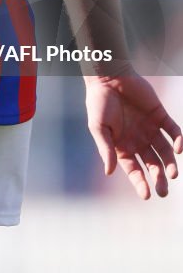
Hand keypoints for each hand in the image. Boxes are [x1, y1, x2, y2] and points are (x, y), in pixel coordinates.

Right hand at [85, 71, 182, 198]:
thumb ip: (106, 148)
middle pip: (153, 164)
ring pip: (165, 151)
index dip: (140, 183)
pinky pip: (174, 131)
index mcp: (123, 146)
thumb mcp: (98, 127)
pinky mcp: (160, 115)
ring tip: (173, 174)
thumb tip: (108, 172)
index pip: (134, 170)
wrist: (109, 76)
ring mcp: (151, 128)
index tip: (146, 195)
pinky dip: (179, 141)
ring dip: (171, 164)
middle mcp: (139, 140)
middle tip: (164, 191)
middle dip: (159, 178)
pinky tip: (178, 149)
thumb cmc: (99, 102)